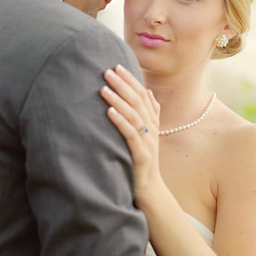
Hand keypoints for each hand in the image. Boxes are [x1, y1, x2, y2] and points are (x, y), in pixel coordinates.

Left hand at [100, 65, 162, 203]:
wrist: (150, 190)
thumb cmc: (141, 161)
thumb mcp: (145, 135)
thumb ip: (149, 114)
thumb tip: (148, 91)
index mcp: (152, 122)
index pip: (142, 94)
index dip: (131, 80)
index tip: (117, 65)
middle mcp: (151, 129)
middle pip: (138, 101)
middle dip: (122, 84)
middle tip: (107, 71)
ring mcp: (148, 142)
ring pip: (134, 115)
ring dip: (118, 99)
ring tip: (103, 88)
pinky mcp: (141, 155)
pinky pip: (131, 135)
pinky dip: (120, 121)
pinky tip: (109, 112)